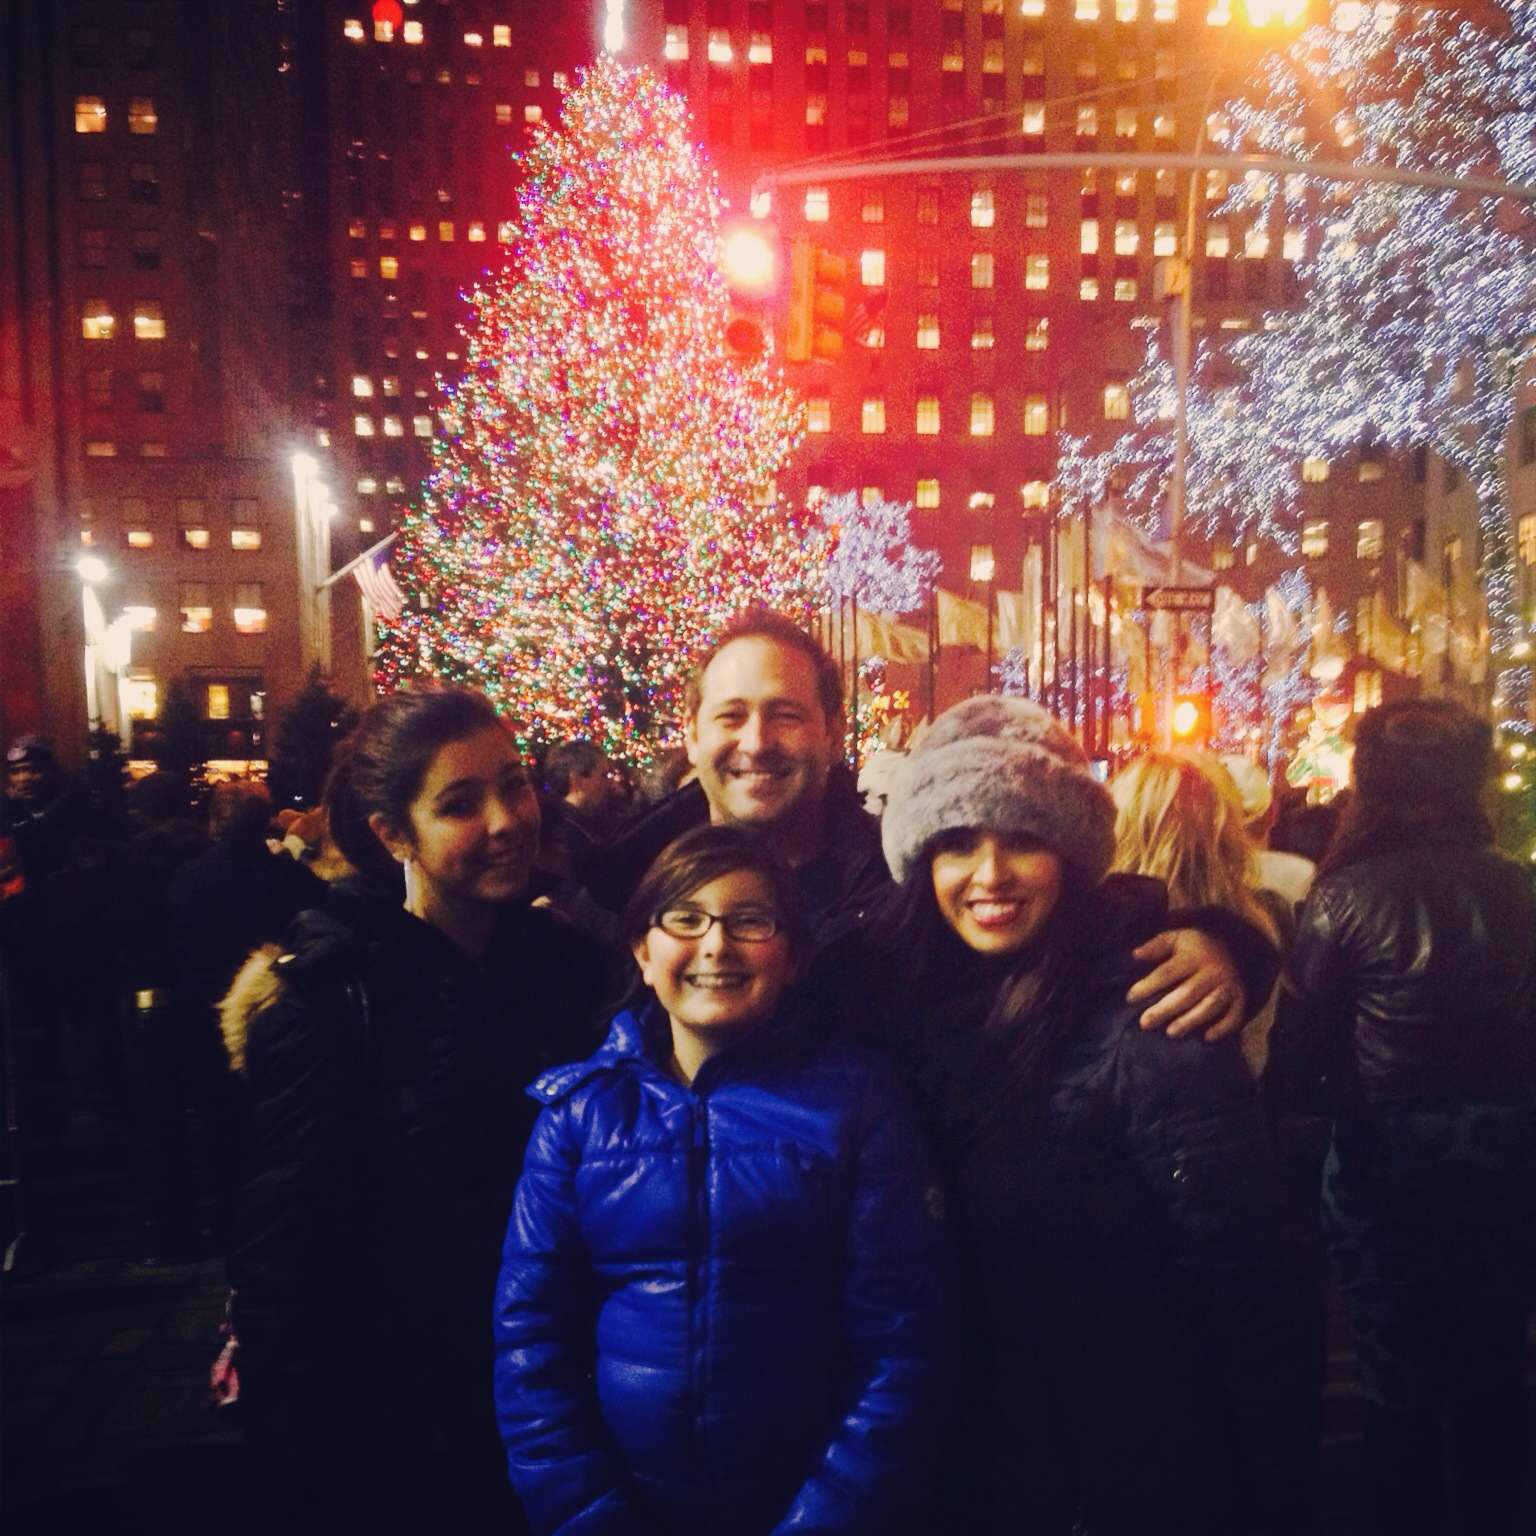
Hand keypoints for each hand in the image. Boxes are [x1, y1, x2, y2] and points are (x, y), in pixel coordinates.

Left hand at [1127, 927, 1244, 1041]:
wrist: (1233, 943)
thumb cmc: (1194, 946)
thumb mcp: (1175, 938)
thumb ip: (1155, 946)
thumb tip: (1135, 955)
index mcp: (1193, 955)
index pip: (1167, 973)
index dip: (1148, 986)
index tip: (1130, 998)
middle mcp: (1212, 971)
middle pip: (1187, 993)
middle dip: (1165, 1010)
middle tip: (1144, 1023)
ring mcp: (1228, 985)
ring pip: (1210, 1006)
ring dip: (1191, 1020)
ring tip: (1170, 1033)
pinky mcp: (1239, 997)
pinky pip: (1235, 1015)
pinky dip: (1223, 1027)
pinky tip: (1207, 1038)